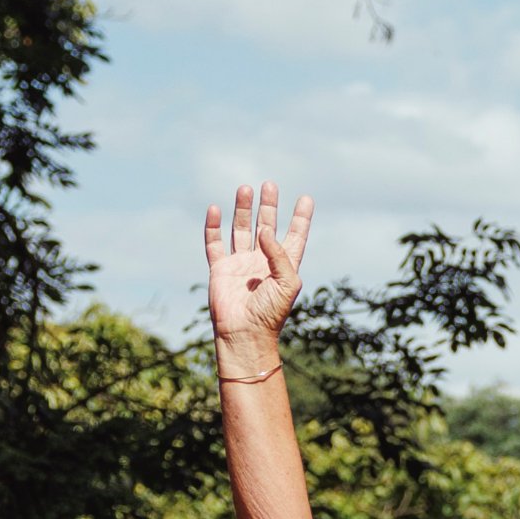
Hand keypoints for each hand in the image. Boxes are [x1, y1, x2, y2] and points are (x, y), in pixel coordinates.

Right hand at [204, 181, 313, 368]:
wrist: (244, 333)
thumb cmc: (271, 313)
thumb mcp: (287, 283)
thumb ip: (279, 254)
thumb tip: (265, 230)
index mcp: (284, 265)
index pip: (295, 236)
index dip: (301, 218)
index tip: (306, 199)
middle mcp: (262, 261)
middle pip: (266, 226)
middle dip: (269, 206)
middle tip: (270, 185)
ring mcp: (240, 264)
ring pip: (241, 229)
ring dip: (243, 209)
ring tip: (246, 188)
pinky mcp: (220, 269)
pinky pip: (214, 243)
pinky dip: (213, 226)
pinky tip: (215, 209)